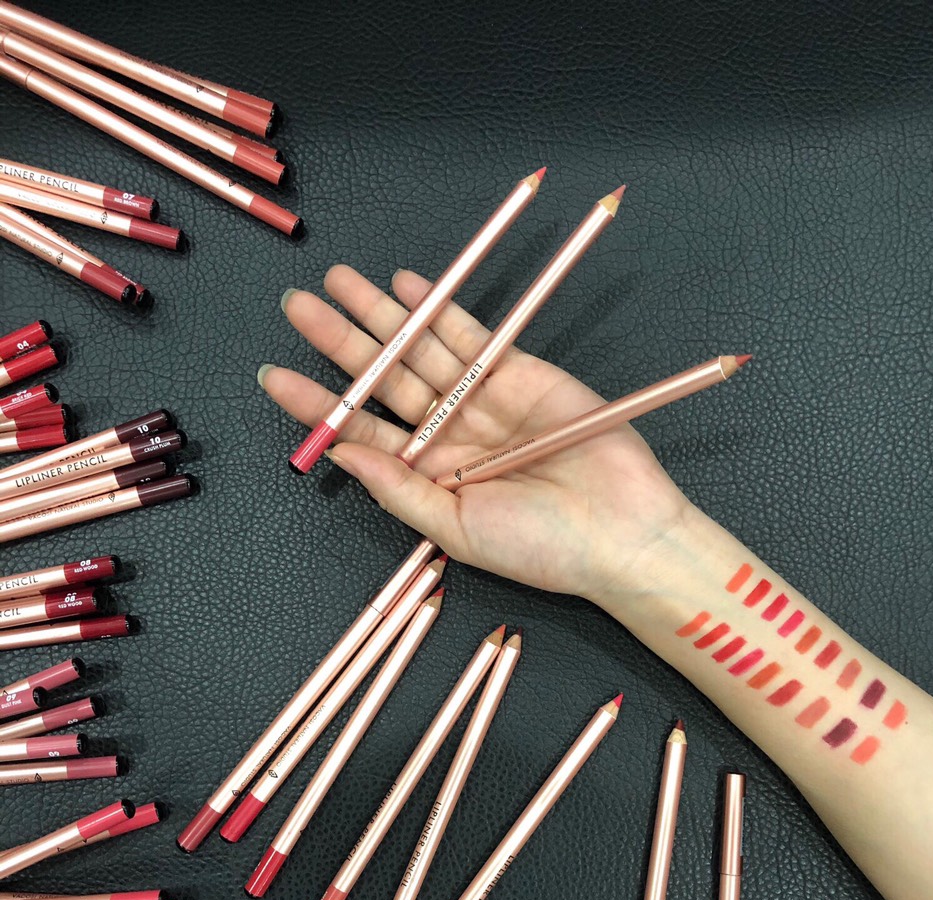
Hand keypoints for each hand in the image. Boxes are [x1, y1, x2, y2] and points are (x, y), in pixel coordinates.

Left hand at [259, 265, 691, 604]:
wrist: (621, 533)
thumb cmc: (542, 548)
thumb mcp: (457, 530)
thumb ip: (399, 490)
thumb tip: (340, 455)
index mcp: (428, 478)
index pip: (361, 433)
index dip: (318, 406)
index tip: (275, 377)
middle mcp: (448, 436)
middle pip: (383, 381)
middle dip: (340, 343)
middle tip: (297, 307)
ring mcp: (482, 402)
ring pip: (420, 350)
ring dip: (379, 316)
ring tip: (335, 283)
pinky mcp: (521, 374)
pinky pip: (472, 336)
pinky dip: (439, 310)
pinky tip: (404, 287)